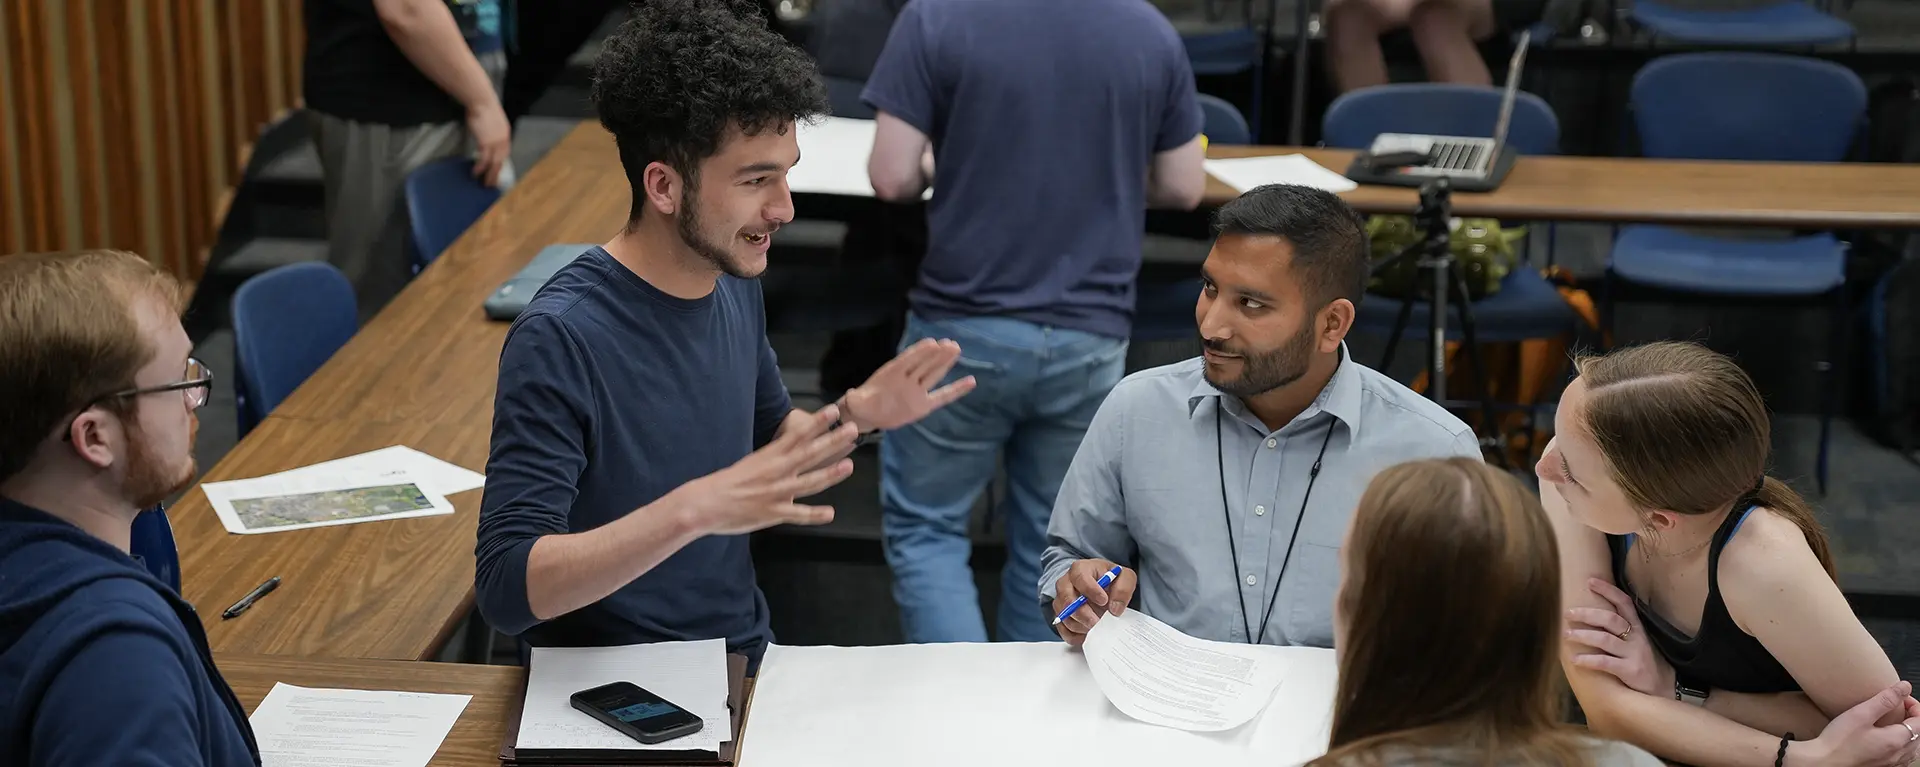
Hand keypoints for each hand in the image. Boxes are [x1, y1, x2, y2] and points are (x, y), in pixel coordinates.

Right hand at [466, 100, 510, 187]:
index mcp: (505, 134)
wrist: (481, 101)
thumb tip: (484, 135)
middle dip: (497, 174)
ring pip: (494, 164)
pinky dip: (480, 168)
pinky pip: (484, 160)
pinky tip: (476, 173)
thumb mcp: (491, 121)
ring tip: (485, 184)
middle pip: (501, 161)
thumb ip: (490, 130)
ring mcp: (495, 143)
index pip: (505, 152)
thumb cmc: (483, 107)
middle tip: (494, 184)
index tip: (498, 170)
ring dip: (490, 175)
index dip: (501, 162)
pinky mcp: (486, 143)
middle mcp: (503, 141)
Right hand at [668, 406, 856, 535]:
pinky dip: (814, 515)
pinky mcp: (772, 514)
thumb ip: (774, 459)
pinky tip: (830, 513)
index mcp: (769, 457)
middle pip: (809, 453)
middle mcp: (776, 472)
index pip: (797, 435)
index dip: (817, 423)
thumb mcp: (752, 463)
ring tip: (850, 465)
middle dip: (832, 441)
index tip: (834, 411)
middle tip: (852, 430)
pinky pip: (798, 515)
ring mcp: (776, 493)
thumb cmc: (727, 483)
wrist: (704, 503)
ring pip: (809, 482)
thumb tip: (791, 451)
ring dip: (831, 474)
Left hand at [842, 338, 975, 430]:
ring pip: (933, 374)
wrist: (868, 413)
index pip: (907, 361)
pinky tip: (971, 381)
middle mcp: (907, 380)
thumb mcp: (856, 402)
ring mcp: (917, 390)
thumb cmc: (862, 403)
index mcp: (891, 375)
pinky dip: (956, 390)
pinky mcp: (924, 404)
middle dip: (935, 354)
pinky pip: (942, 396)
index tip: (931, 343)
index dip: (918, 352)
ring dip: (944, 362)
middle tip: (950, 343)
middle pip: (923, 365)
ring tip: (956, 348)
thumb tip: (849, 397)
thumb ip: (855, 399)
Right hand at [1050, 559, 1136, 646]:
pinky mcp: (1061, 617)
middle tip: (1097, 621)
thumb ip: (1123, 588)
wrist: (1102, 588)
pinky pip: (1064, 630)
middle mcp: (1066, 583)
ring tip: (1097, 627)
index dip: (1090, 590)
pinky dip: (1076, 636)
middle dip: (1083, 613)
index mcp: (1080, 569)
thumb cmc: (1111, 580)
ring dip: (1081, 626)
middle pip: (1067, 599)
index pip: (1079, 577)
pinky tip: (1089, 633)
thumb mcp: (1125, 577)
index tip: (1104, 600)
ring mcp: (1061, 601)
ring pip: (1064, 616)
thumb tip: (1115, 608)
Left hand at [1566, 578, 1672, 696]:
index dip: (1608, 590)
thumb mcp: (1637, 643)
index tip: (1590, 581)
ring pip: (1605, 639)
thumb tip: (1593, 615)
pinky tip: (1575, 660)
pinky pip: (1605, 662)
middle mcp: (1636, 639)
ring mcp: (1634, 654)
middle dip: (1587, 614)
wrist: (1662, 691)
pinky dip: (1588, 660)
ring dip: (1583, 636)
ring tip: (1566, 635)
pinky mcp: (1630, 671)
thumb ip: (1621, 630)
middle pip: (1610, 619)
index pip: (1624, 603)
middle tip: (1568, 613)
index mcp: (1638, 629)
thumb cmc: (1643, 664)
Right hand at [1796, 681, 1919, 766]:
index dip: (1914, 704)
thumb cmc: (1838, 741)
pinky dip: (1904, 745)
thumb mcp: (1861, 714)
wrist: (1823, 762)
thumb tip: (1904, 687)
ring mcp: (1891, 763)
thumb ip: (1885, 699)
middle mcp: (1898, 754)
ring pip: (1914, 747)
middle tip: (1899, 705)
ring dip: (1911, 732)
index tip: (1901, 696)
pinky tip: (1892, 741)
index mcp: (1897, 740)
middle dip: (1914, 717)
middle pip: (1919, 733)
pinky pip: (1904, 757)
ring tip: (1897, 722)